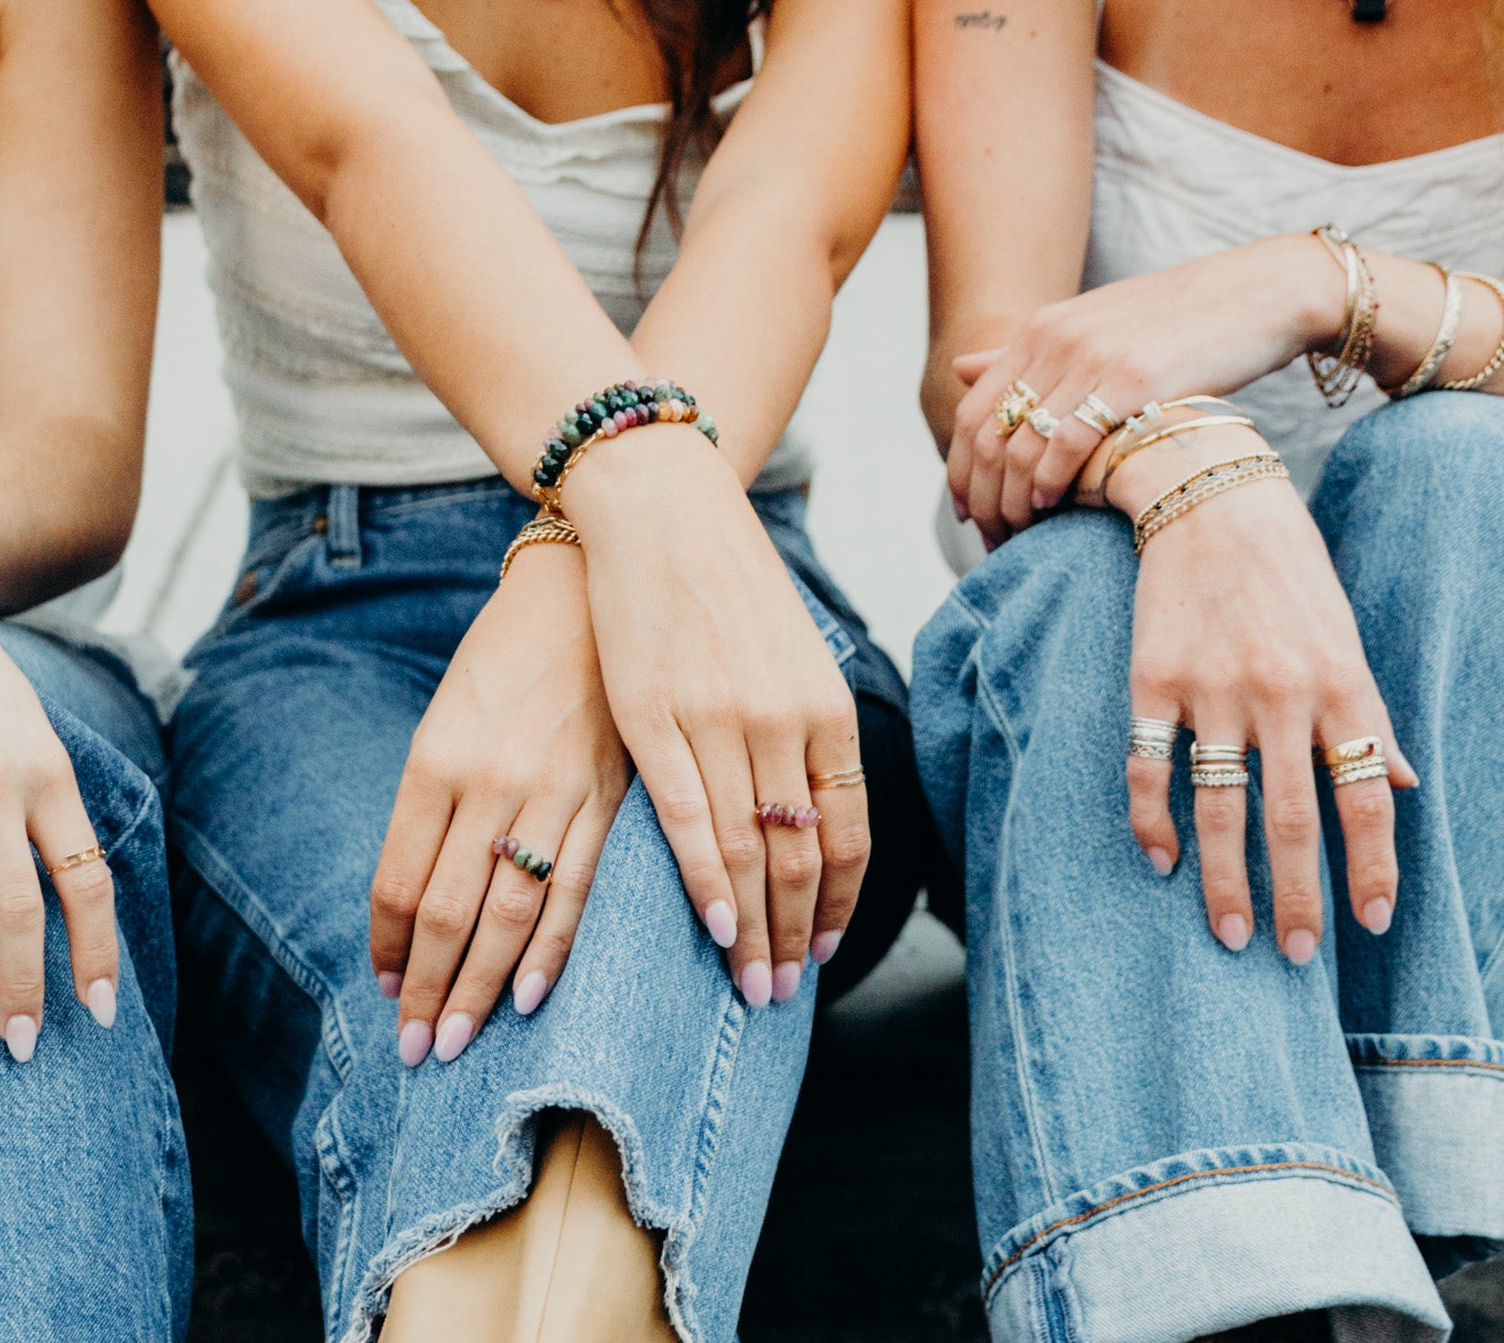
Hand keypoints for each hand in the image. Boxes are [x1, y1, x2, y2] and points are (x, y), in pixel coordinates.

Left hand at [369, 546, 630, 1064]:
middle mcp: (487, 784)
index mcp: (434, 762)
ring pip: (506, 915)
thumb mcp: (448, 719)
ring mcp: (552, 793)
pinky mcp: (610, 797)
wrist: (587, 587)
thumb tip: (416, 896)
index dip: (387, 946)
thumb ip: (433, 803)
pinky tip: (526, 998)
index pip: (396, 881)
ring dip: (475, 988)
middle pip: (444, 913)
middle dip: (424, 991)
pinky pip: (578, 889)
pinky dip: (549, 952)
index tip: (384, 987)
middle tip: (413, 1052)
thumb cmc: (506, 658)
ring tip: (454, 1042)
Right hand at [562, 425, 869, 1006]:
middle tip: (782, 995)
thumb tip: (806, 807)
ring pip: (750, 850)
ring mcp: (721, 722)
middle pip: (801, 856)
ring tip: (750, 984)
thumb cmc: (725, 584)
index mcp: (824, 709)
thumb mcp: (789, 656)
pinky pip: (689, 819)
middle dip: (795, 936)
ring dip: (754, 928)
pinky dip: (706, 881)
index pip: (848, 834)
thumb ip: (801, 731)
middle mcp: (784, 722)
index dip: (836, 904)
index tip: (822, 953)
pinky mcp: (656, 717)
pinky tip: (716, 926)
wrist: (662, 509)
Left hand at [948, 233, 1345, 544]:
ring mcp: (1091, 357)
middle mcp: (1055, 340)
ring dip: (1010, 501)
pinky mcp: (1132, 378)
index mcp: (1040, 330)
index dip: (960, 470)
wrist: (1258, 296)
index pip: (971, 413)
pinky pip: (1067, 440)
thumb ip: (1026, 354)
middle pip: (987, 436)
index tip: (966, 514)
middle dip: (981, 497)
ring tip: (1017, 534)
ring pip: (1019, 445)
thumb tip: (960, 368)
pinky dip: (1048, 482)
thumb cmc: (1176, 326)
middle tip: (989, 538)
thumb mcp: (1092, 329)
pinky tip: (1048, 508)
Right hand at [1117, 444, 1416, 962]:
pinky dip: (1152, 822)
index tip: (1370, 923)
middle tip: (1292, 955)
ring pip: (1219, 807)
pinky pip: (1149, 769)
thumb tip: (1403, 786)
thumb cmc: (1289, 574)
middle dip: (1296, 896)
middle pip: (1292, 818)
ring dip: (1225, 880)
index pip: (1365, 794)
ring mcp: (1212, 689)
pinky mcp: (1152, 680)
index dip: (1372, 865)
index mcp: (1341, 684)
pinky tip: (1160, 862)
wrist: (1210, 500)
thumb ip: (1370, 716)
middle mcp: (1280, 694)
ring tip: (1231, 933)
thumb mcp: (1346, 638)